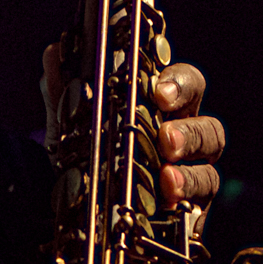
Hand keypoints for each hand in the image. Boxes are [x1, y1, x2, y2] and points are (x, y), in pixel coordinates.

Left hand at [41, 47, 225, 216]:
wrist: (79, 210)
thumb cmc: (88, 157)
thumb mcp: (71, 126)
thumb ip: (64, 91)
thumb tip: (53, 54)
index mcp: (164, 110)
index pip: (186, 85)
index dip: (179, 84)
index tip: (159, 92)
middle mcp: (185, 139)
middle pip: (208, 126)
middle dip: (190, 131)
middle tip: (166, 139)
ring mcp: (191, 174)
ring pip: (210, 170)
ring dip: (191, 173)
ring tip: (167, 177)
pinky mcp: (190, 208)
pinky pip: (201, 204)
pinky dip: (190, 203)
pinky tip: (173, 204)